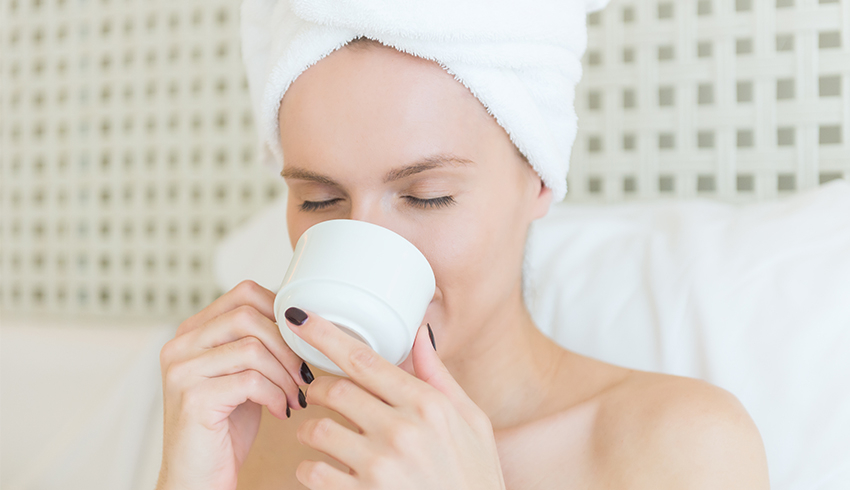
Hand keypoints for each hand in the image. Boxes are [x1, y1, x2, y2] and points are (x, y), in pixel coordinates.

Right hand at [156, 280, 311, 489]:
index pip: (244, 293)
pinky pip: (251, 380)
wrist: (197, 479)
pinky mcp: (193, 397)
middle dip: (287, 345)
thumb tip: (299, 318)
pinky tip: (280, 410)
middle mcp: (180, 346)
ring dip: (285, 373)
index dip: (281, 312)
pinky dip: (276, 395)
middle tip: (302, 373)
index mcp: (192, 333)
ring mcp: (182, 370)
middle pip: (249, 316)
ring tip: (293, 395)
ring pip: (253, 348)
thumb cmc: (223, 430)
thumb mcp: (242, 375)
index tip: (300, 340)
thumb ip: (257, 344)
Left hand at [283, 306, 506, 489]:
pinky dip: (308, 468)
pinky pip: (312, 471)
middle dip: (318, 388)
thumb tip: (419, 334)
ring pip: (317, 429)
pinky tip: (323, 470)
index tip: (300, 320)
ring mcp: (380, 466)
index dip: (325, 335)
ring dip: (310, 429)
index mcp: (428, 405)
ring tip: (321, 435)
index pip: (364, 360)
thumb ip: (439, 377)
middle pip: (335, 389)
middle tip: (317, 394)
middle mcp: (402, 430)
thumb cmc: (474, 478)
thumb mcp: (472, 422)